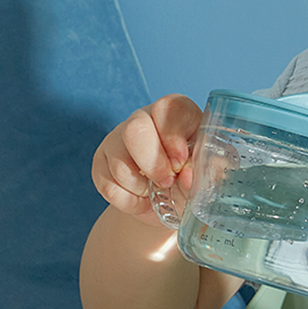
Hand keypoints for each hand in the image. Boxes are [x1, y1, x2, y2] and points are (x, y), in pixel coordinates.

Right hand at [91, 94, 201, 226]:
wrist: (170, 198)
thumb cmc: (192, 175)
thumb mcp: (206, 172)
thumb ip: (204, 172)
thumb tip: (188, 177)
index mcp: (177, 112)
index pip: (169, 108)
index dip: (173, 136)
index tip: (181, 162)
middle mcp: (144, 118)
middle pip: (135, 129)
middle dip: (152, 163)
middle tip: (167, 182)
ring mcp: (118, 138)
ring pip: (118, 159)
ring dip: (141, 186)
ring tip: (157, 191)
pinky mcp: (101, 161)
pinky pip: (107, 183)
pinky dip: (128, 200)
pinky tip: (142, 198)